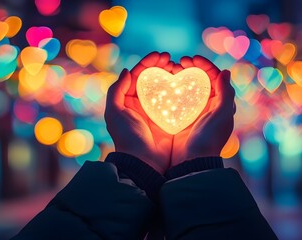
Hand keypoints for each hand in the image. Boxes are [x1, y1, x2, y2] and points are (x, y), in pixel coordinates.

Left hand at [105, 52, 173, 173]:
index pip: (138, 76)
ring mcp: (156, 112)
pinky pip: (176, 101)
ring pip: (165, 88)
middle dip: (161, 67)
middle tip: (172, 60)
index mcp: (128, 101)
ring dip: (172, 76)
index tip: (160, 55)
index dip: (148, 63)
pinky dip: (181, 91)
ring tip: (180, 68)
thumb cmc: (126, 137)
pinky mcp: (169, 120)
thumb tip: (126, 71)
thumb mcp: (114, 112)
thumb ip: (116, 90)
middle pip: (152, 79)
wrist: (142, 162)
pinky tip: (188, 84)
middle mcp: (142, 104)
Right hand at [171, 56, 234, 166]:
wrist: (193, 162)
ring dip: (179, 76)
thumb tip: (226, 72)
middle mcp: (208, 106)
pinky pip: (176, 99)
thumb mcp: (221, 115)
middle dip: (189, 68)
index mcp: (220, 103)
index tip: (190, 59)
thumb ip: (225, 94)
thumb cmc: (209, 139)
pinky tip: (162, 86)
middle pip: (199, 80)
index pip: (213, 77)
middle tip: (177, 63)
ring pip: (187, 87)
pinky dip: (170, 89)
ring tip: (169, 71)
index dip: (203, 64)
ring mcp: (193, 112)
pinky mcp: (180, 118)